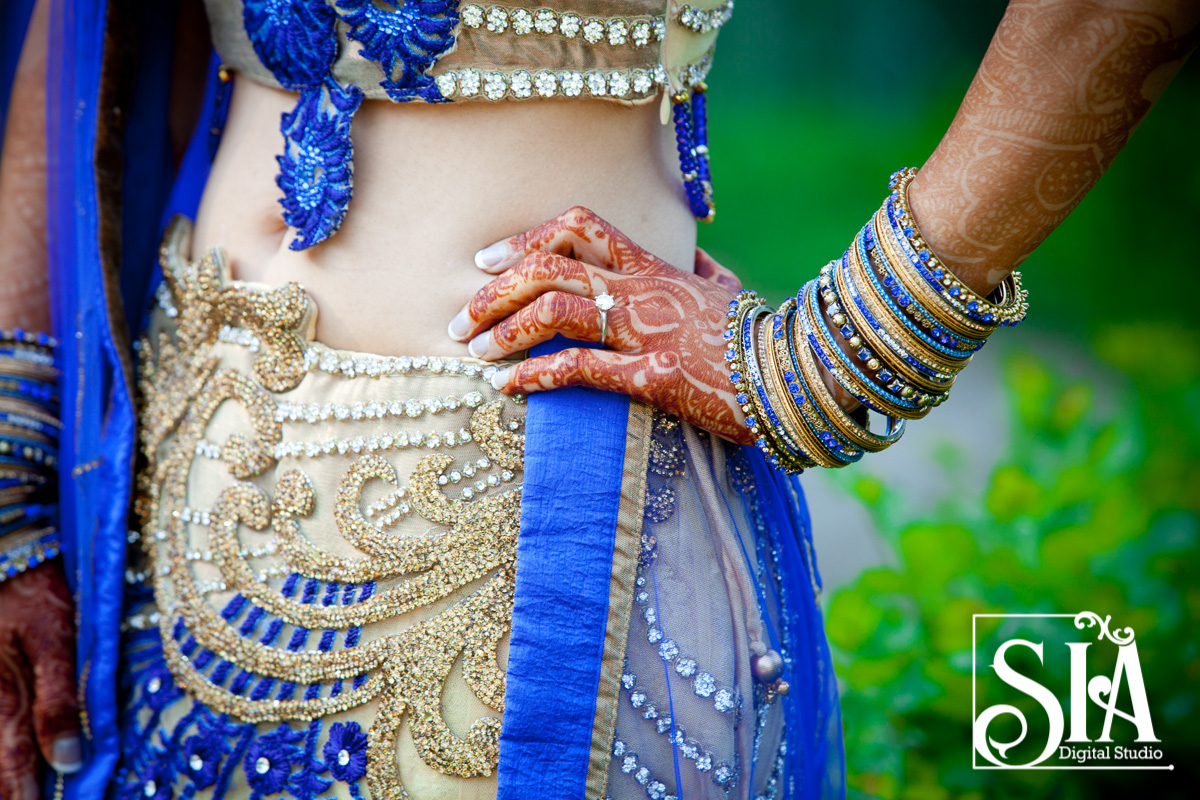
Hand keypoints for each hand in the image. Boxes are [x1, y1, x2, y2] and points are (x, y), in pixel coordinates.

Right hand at [0, 561, 81, 798]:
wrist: (6, 552)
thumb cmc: (37, 592)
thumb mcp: (58, 638)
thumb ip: (61, 699)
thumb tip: (68, 759)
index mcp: (6, 696)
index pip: (17, 762)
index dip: (27, 795)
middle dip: (12, 790)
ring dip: (2, 772)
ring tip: (17, 794)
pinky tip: (4, 768)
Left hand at [447, 206, 753, 444]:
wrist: (800, 374)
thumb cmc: (760, 337)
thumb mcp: (732, 292)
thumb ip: (706, 271)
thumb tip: (702, 257)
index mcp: (655, 268)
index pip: (580, 228)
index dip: (526, 238)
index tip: (489, 259)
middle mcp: (644, 290)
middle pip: (551, 265)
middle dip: (496, 289)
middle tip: (464, 316)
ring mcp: (649, 331)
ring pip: (557, 309)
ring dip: (505, 328)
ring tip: (476, 351)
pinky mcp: (656, 376)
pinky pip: (583, 368)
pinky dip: (537, 375)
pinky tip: (509, 387)